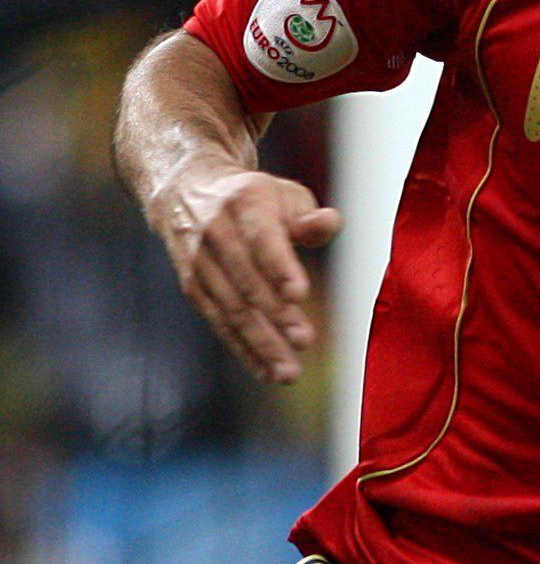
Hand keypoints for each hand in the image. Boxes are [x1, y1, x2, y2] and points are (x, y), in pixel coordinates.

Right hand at [151, 165, 341, 382]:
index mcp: (245, 203)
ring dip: (260, 342)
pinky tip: (266, 371)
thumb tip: (328, 224)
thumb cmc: (253, 198)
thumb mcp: (284, 195)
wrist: (187, 192)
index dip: (279, 267)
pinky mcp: (192, 287)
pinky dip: (242, 348)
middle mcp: (216, 234)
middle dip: (275, 314)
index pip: (262, 239)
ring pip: (231, 308)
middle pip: (246, 280)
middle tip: (304, 340)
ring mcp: (199, 263)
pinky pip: (218, 322)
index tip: (298, 294)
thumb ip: (309, 217)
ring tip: (288, 371)